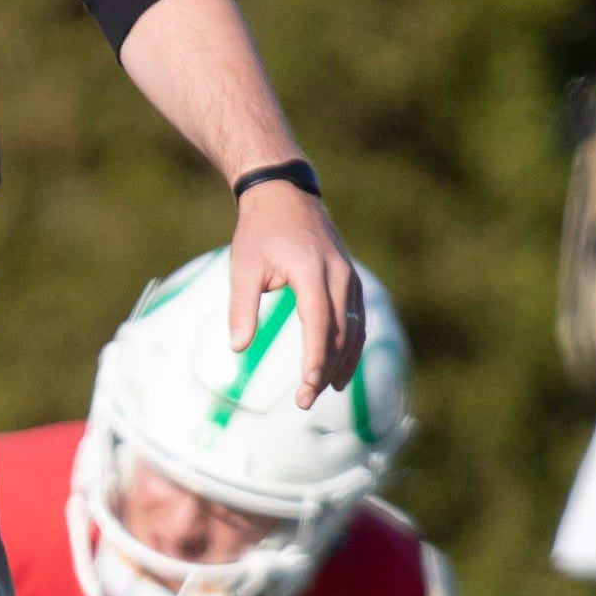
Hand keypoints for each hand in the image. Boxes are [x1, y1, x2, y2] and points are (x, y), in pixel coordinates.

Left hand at [228, 181, 363, 402]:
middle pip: (340, 331)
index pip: (319, 322)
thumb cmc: (259, 231)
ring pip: (354, 328)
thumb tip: (238, 348)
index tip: (307, 384)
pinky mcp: (349, 280)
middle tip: (305, 401)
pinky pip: (356, 318)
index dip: (316, 356)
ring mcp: (348, 277)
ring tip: (323, 391)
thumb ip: (241, 307)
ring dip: (342, 362)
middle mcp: (338, 275)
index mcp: (312, 270)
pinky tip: (339, 368)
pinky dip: (350, 345)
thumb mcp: (242, 266)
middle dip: (325, 368)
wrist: (284, 195)